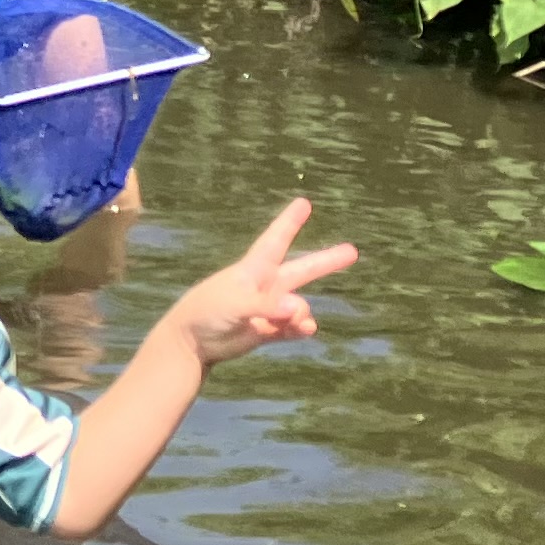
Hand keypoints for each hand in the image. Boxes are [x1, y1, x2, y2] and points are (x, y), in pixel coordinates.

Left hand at [162, 197, 356, 367]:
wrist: (191, 342)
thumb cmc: (206, 312)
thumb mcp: (235, 304)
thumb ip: (267, 306)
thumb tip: (299, 310)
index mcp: (253, 269)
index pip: (275, 240)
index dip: (289, 222)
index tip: (303, 202)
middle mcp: (265, 286)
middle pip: (302, 270)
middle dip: (326, 261)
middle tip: (353, 251)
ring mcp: (269, 309)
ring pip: (299, 307)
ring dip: (301, 315)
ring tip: (295, 323)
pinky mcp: (268, 330)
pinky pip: (293, 328)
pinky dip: (300, 329)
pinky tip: (303, 330)